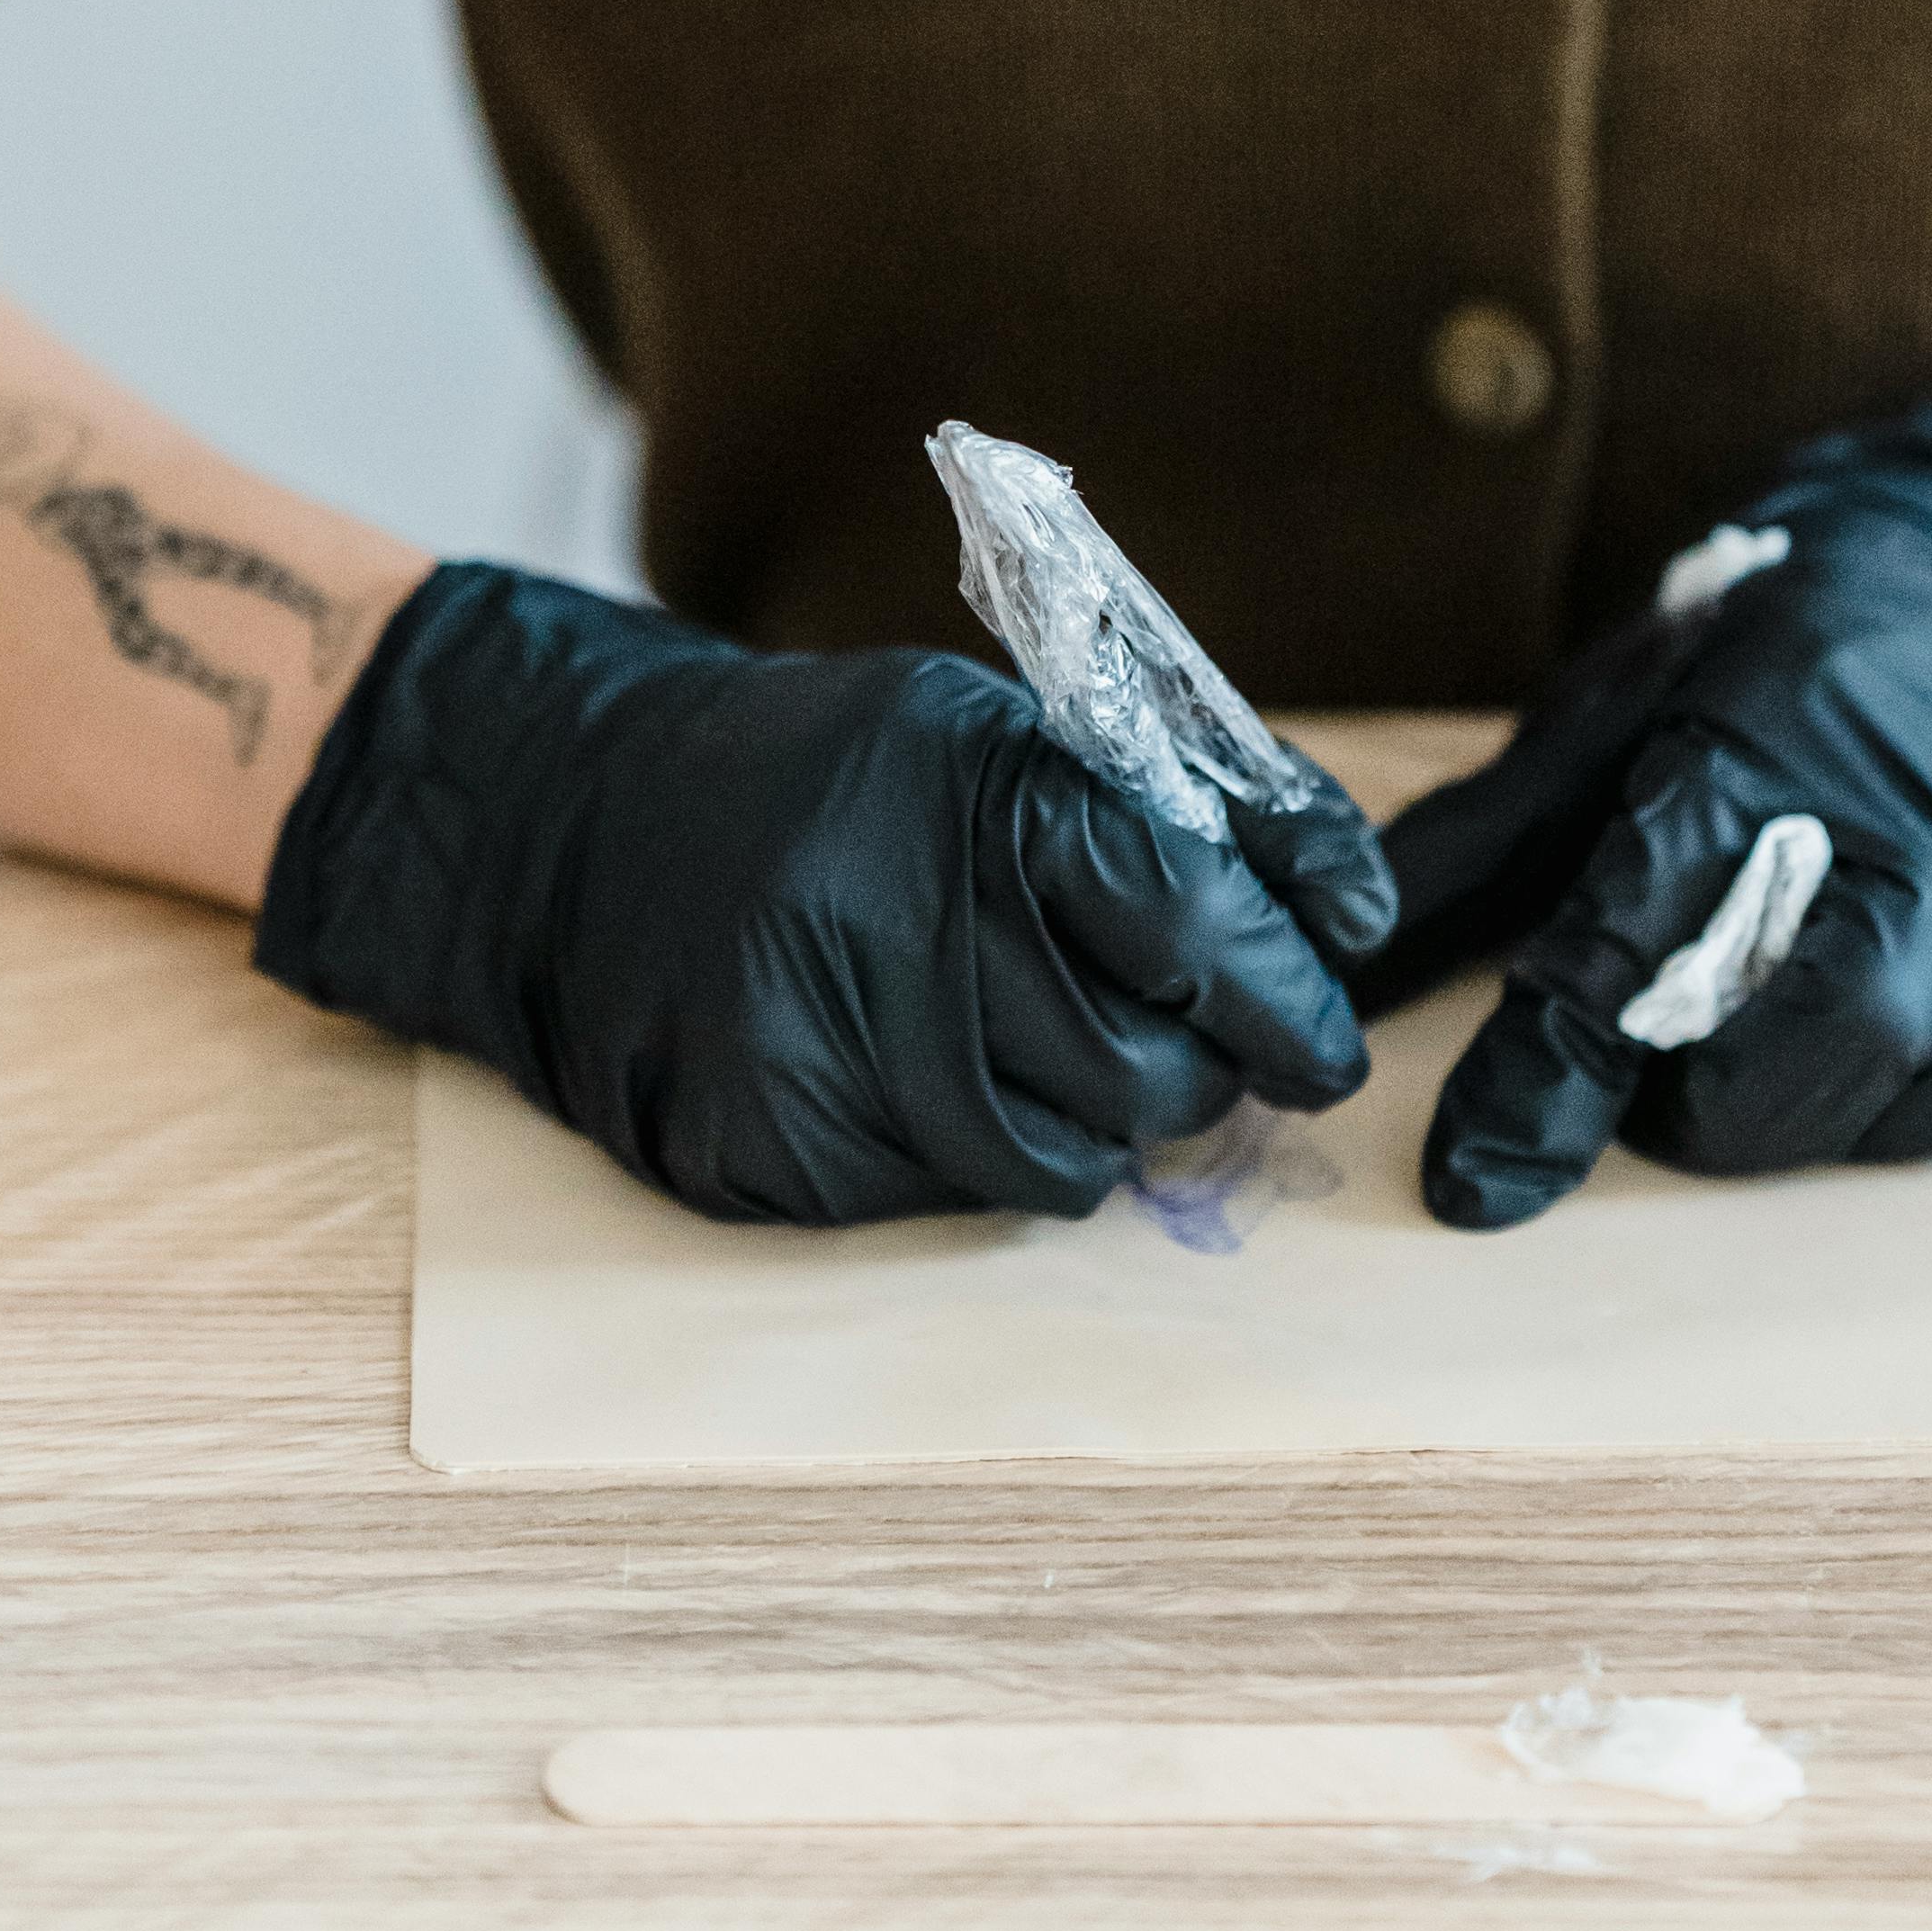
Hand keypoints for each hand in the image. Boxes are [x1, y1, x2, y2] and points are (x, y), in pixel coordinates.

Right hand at [255, 562, 1393, 1223]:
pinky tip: (945, 1075)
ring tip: (1071, 1051)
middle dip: (1212, 1070)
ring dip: (1108, 1123)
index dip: (1287, 987)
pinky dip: (989, 1153)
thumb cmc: (830, 773)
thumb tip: (1349, 909)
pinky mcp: (776, 1148)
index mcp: (978, 791)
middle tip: (1212, 1046)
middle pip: (1151, 1069)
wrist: (582, 824)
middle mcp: (903, 923)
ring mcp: (833, 1048)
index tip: (1331, 1023)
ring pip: (1070, 1163)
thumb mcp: (993, 730)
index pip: (1190, 919)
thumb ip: (1170, 809)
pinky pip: (957, 1200)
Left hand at [1356, 380, 1931, 1228]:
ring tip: (1799, 1097)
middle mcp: (1920, 795)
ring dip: (1897, 1114)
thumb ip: (1471, 859)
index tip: (1478, 1175)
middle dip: (1739, 1105)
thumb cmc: (1757, 662)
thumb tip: (1325, 992)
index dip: (1555, 1061)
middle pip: (1860, 998)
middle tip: (1663, 1114)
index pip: (1649, 911)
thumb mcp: (1600, 717)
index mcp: (1760, 733)